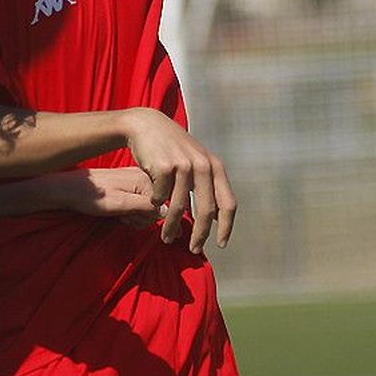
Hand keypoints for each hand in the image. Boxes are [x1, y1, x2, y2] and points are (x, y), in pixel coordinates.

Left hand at [46, 168, 163, 228]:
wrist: (70, 189)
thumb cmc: (92, 198)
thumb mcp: (119, 204)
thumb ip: (145, 207)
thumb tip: (168, 211)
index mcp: (145, 179)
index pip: (164, 207)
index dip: (148, 219)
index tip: (131, 219)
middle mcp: (144, 178)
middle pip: (157, 209)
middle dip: (141, 219)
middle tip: (124, 217)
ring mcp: (137, 181)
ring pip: (148, 209)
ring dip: (135, 217)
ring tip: (120, 214)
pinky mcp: (130, 187)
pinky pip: (139, 205)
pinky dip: (131, 213)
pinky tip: (119, 212)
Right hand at [115, 108, 235, 253]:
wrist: (146, 126)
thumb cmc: (172, 148)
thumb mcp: (196, 161)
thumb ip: (209, 185)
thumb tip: (218, 217)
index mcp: (215, 167)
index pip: (228, 203)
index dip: (226, 227)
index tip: (220, 245)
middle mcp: (203, 165)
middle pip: (206, 210)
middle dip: (200, 235)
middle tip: (193, 249)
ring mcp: (183, 165)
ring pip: (179, 207)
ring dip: (172, 227)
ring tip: (166, 238)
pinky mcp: (163, 166)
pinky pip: (160, 196)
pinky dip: (156, 204)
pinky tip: (152, 204)